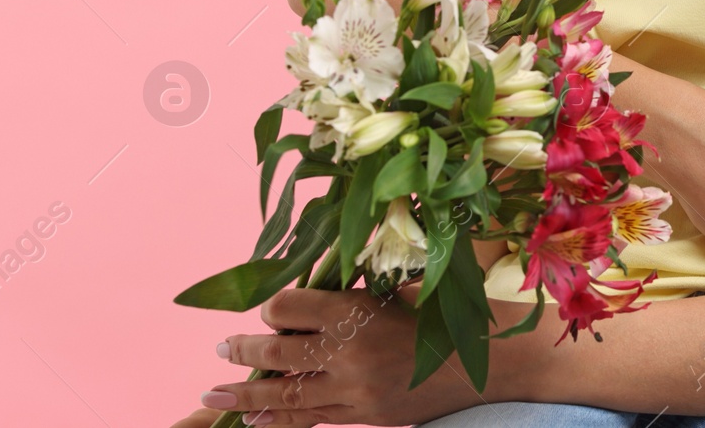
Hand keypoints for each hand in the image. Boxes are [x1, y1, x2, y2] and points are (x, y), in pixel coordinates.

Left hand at [176, 283, 533, 426]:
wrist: (490, 362)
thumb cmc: (449, 313)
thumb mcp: (401, 289)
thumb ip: (357, 293)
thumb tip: (313, 292)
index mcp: (358, 310)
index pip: (287, 307)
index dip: (272, 307)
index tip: (272, 307)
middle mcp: (349, 353)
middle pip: (277, 352)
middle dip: (242, 351)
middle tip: (221, 348)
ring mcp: (356, 391)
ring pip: (285, 395)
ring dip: (246, 394)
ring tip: (213, 393)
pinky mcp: (366, 417)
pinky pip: (312, 421)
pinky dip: (279, 420)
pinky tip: (255, 420)